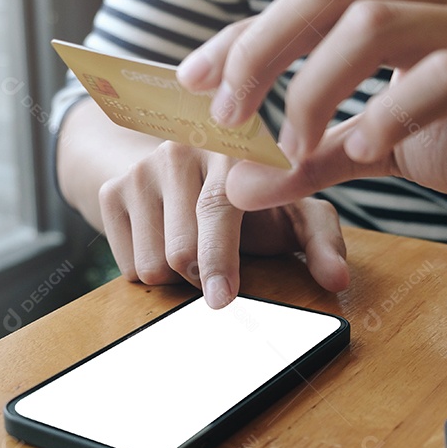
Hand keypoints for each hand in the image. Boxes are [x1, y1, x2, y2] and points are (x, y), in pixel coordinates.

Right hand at [98, 141, 348, 307]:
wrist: (185, 171)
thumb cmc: (251, 200)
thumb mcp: (294, 212)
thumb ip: (322, 241)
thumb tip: (336, 280)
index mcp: (233, 148)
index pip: (218, 207)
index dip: (220, 258)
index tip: (221, 299)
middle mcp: (181, 148)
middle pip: (179, 250)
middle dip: (200, 276)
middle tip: (217, 275)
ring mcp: (140, 169)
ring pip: (151, 264)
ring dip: (175, 278)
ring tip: (193, 251)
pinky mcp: (110, 190)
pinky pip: (127, 265)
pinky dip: (149, 270)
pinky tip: (165, 243)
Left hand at [176, 0, 446, 223]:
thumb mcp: (388, 143)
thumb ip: (316, 156)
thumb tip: (238, 181)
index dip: (242, 35)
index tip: (190, 80)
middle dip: (260, 51)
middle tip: (224, 114)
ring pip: (376, 25)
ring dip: (313, 91)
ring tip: (291, 148)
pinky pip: (445, 75)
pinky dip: (391, 113)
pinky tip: (369, 147)